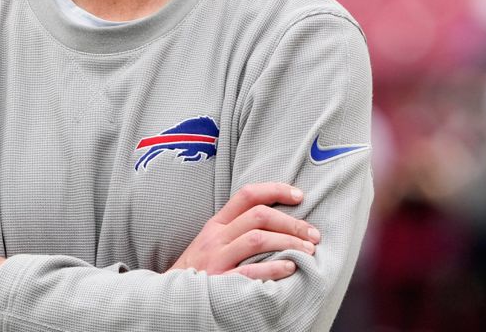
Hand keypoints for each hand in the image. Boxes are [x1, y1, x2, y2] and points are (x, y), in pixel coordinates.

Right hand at [167, 182, 319, 280]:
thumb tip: (278, 219)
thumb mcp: (212, 241)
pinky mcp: (220, 282)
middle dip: (292, 222)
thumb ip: (237, 228)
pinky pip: (250, 271)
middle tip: (313, 234)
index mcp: (216, 223)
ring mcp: (217, 259)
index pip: (247, 194)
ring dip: (288, 242)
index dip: (276, 189)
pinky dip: (274, 267)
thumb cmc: (199, 269)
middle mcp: (216, 237)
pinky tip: (291, 268)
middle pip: (259, 216)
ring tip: (308, 250)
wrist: (171, 296)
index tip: (300, 196)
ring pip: (257, 239)